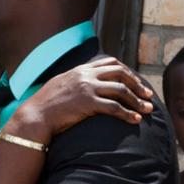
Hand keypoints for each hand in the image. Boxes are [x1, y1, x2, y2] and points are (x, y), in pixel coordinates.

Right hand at [8, 57, 153, 141]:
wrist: (35, 116)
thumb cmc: (46, 105)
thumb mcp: (60, 85)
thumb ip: (75, 81)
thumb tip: (86, 85)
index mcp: (80, 69)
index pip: (110, 63)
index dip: (127, 71)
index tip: (135, 82)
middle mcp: (85, 75)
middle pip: (120, 73)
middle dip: (137, 84)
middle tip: (148, 95)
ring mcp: (86, 88)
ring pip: (121, 90)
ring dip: (137, 100)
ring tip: (148, 110)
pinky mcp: (87, 103)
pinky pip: (114, 107)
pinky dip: (128, 113)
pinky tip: (135, 120)